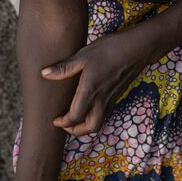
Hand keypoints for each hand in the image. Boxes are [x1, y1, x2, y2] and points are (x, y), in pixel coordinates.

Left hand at [41, 30, 162, 135]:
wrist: (137, 49)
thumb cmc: (110, 50)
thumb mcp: (83, 56)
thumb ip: (64, 68)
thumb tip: (44, 74)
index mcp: (90, 91)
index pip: (75, 117)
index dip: (63, 122)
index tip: (55, 120)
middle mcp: (102, 100)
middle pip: (90, 128)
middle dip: (76, 131)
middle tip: (65, 125)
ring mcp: (111, 99)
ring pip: (99, 123)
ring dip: (86, 126)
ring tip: (75, 119)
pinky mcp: (117, 96)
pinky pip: (105, 114)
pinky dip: (95, 118)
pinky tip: (89, 108)